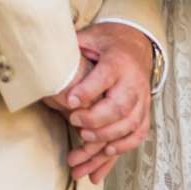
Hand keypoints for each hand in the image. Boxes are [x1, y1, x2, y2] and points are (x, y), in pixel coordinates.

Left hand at [62, 22, 154, 180]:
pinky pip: (139, 133)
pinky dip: (124, 145)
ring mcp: (142, 99)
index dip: (88, 90)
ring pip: (130, 123)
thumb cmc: (108, 44)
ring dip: (107, 136)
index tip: (69, 101)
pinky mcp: (144, 112)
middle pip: (120, 105)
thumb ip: (73, 46)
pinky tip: (106, 152)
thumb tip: (46, 50)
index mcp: (118, 61)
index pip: (105, 76)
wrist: (136, 46)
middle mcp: (133, 81)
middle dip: (96, 119)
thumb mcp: (91, 37)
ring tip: (84, 140)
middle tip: (74, 122)